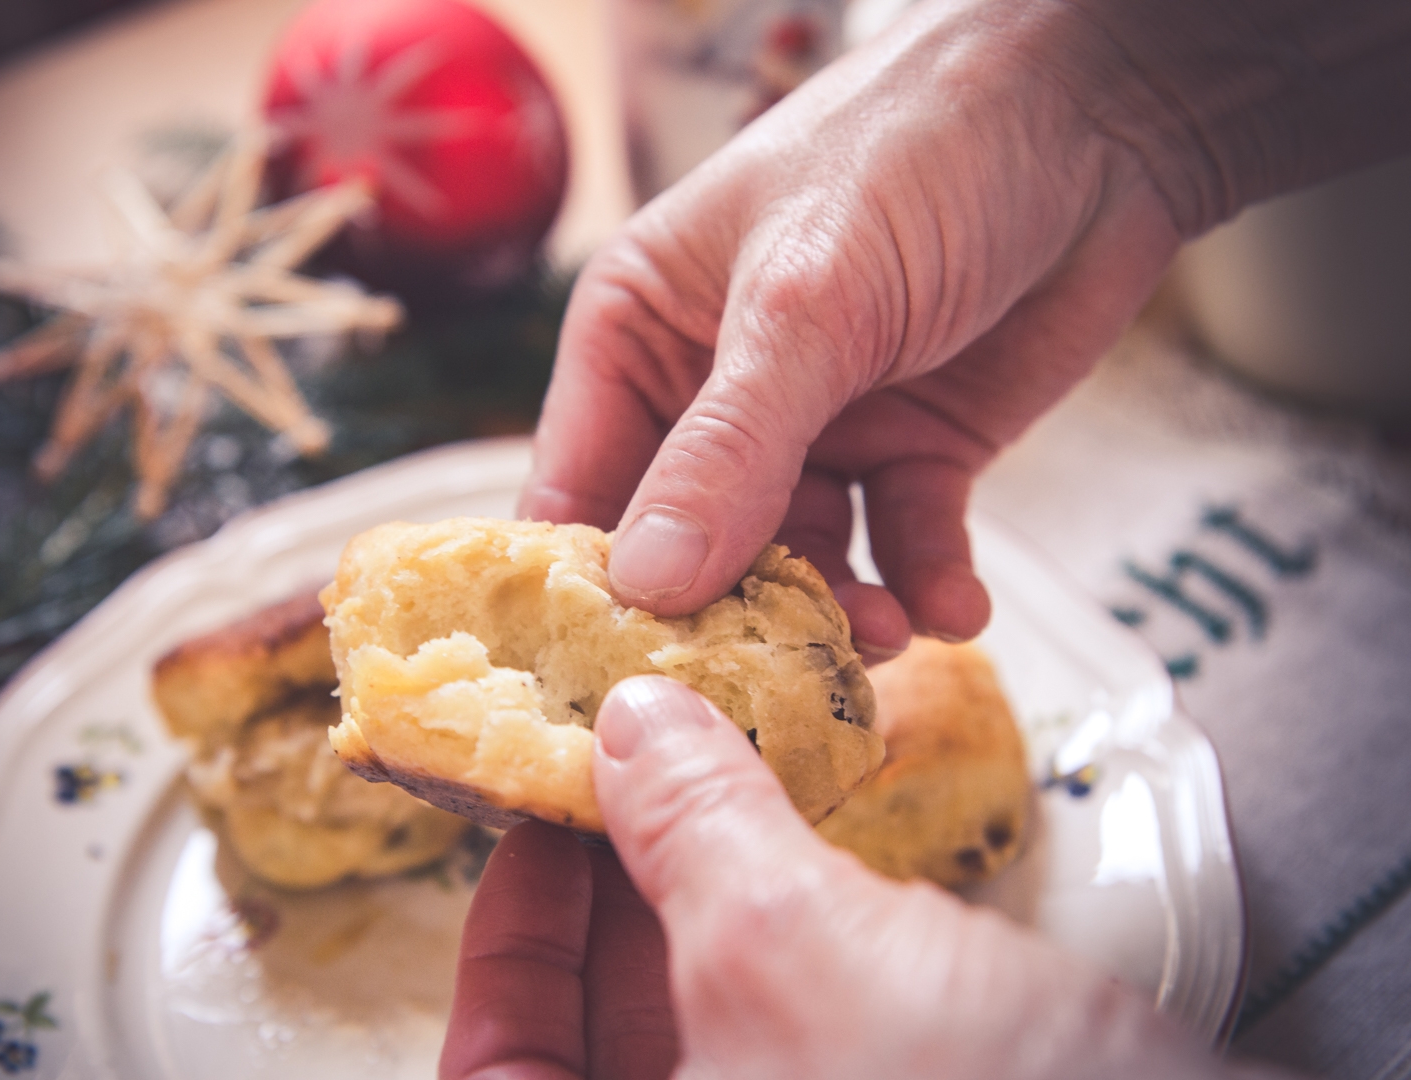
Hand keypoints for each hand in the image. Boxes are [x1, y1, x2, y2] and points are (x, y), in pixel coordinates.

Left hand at [441, 675, 1260, 1079]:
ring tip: (709, 765)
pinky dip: (786, 920)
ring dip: (702, 887)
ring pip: (702, 1014)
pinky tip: (801, 826)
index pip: (498, 1064)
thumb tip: (633, 722)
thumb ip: (690, 832)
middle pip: (597, 1027)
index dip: (504, 935)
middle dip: (610, 889)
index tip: (535, 818)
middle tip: (622, 764)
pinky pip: (795, 1013)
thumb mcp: (795, 954)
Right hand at [517, 0, 1410, 658]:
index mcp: (640, 338)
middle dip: (725, 618)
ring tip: (884, 634)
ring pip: (797, 566)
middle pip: (688, 550)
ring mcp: (816, 431)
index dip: (588, 592)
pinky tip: (955, 607)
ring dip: (837, 612)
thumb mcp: (807, 300)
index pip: (579, 488)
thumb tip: (646, 585)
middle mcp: (713, 396)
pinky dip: (926, 587)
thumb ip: (729, 448)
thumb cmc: (915, 154)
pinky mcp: (912, 454)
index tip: (606, 688)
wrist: (1099, 114)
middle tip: (762, 688)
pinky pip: (901, 548)